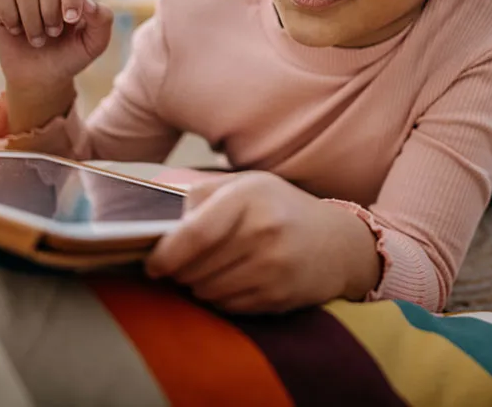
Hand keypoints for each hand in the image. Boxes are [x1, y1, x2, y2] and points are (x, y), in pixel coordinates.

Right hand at [0, 0, 113, 88]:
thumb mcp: (95, 44)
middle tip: (54, 33)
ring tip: (38, 41)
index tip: (70, 20)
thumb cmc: (70, 58)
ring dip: (32, 20)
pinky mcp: (4, 6)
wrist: (42, 79)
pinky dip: (10, 15)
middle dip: (51, 9)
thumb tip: (89, 1)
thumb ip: (103, 20)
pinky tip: (16, 31)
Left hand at [145, 172, 381, 313]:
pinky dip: (219, 298)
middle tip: (181, 264)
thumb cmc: (282, 208)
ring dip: (198, 285)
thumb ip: (201, 193)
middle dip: (178, 271)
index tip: (152, 263)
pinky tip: (232, 280)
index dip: (165, 254)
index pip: (195, 235)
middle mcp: (263, 231)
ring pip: (207, 291)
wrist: (338, 243)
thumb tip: (155, 213)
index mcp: (249, 197)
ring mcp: (273, 268)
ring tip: (210, 269)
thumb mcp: (246, 184)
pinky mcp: (278, 297)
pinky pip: (227, 307)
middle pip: (195, 268)